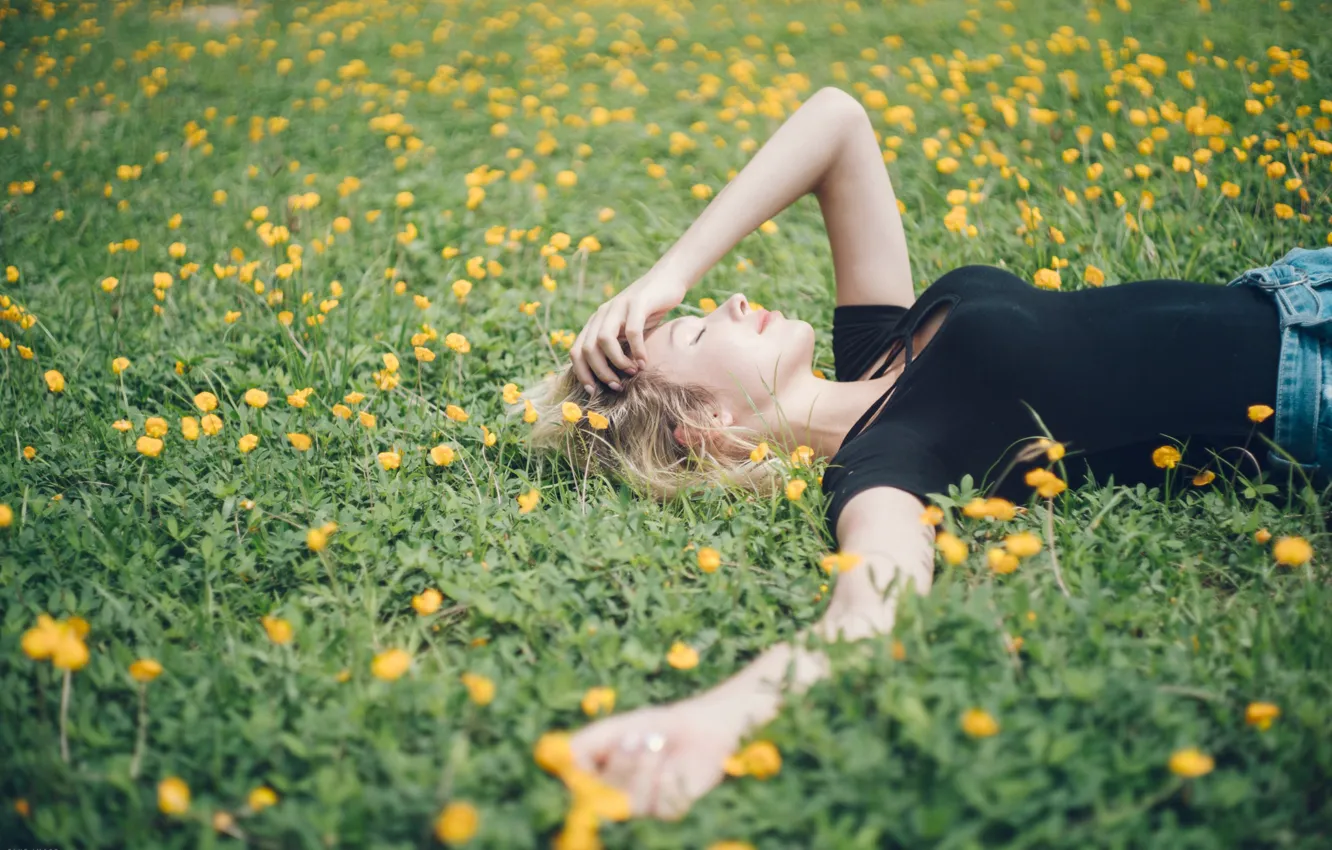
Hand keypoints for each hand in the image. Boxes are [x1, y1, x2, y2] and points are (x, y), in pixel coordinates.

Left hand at [570, 271, 686, 393]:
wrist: (667, 280)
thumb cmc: (648, 312)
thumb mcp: (626, 331)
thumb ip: (616, 348)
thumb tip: (610, 380)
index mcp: (595, 322)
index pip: (576, 351)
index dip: (582, 373)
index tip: (594, 391)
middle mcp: (602, 314)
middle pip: (587, 349)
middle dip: (600, 373)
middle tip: (616, 385)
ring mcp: (618, 307)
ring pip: (604, 340)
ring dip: (617, 362)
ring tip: (631, 372)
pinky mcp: (637, 303)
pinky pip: (632, 331)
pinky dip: (637, 350)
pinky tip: (644, 361)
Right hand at [570, 696, 746, 819]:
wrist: (700, 726)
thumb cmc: (657, 724)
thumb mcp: (619, 727)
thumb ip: (589, 740)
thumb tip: (563, 757)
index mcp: (603, 778)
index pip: (583, 791)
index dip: (584, 781)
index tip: (588, 761)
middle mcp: (621, 796)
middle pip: (608, 797)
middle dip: (623, 764)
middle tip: (638, 738)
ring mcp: (646, 806)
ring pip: (635, 803)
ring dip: (646, 770)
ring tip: (658, 744)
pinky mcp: (672, 809)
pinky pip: (663, 807)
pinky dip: (669, 782)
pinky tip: (676, 767)